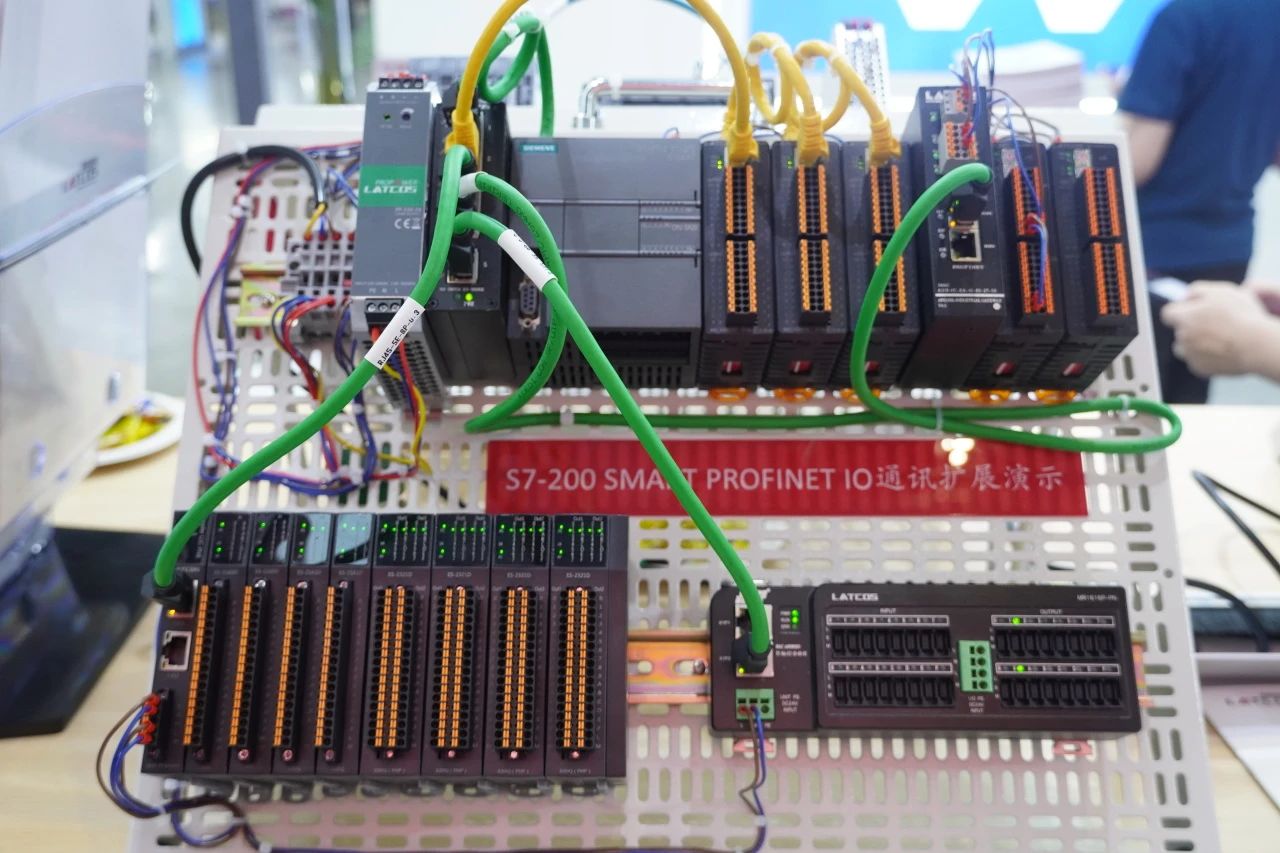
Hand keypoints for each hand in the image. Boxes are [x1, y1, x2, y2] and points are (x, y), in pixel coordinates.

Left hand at [1160, 282, 1279, 378]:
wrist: (1256, 345)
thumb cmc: (1241, 316)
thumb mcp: (1221, 291)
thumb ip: (1197, 290)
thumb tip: (1185, 297)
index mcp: (1184, 317)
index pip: (1168, 313)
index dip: (1181, 311)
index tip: (1193, 311)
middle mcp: (1181, 337)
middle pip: (1179, 331)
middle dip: (1191, 328)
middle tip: (1214, 325)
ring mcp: (1189, 355)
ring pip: (1185, 348)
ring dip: (1195, 344)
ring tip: (1218, 340)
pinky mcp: (1199, 369)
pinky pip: (1197, 361)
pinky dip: (1205, 357)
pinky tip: (1222, 351)